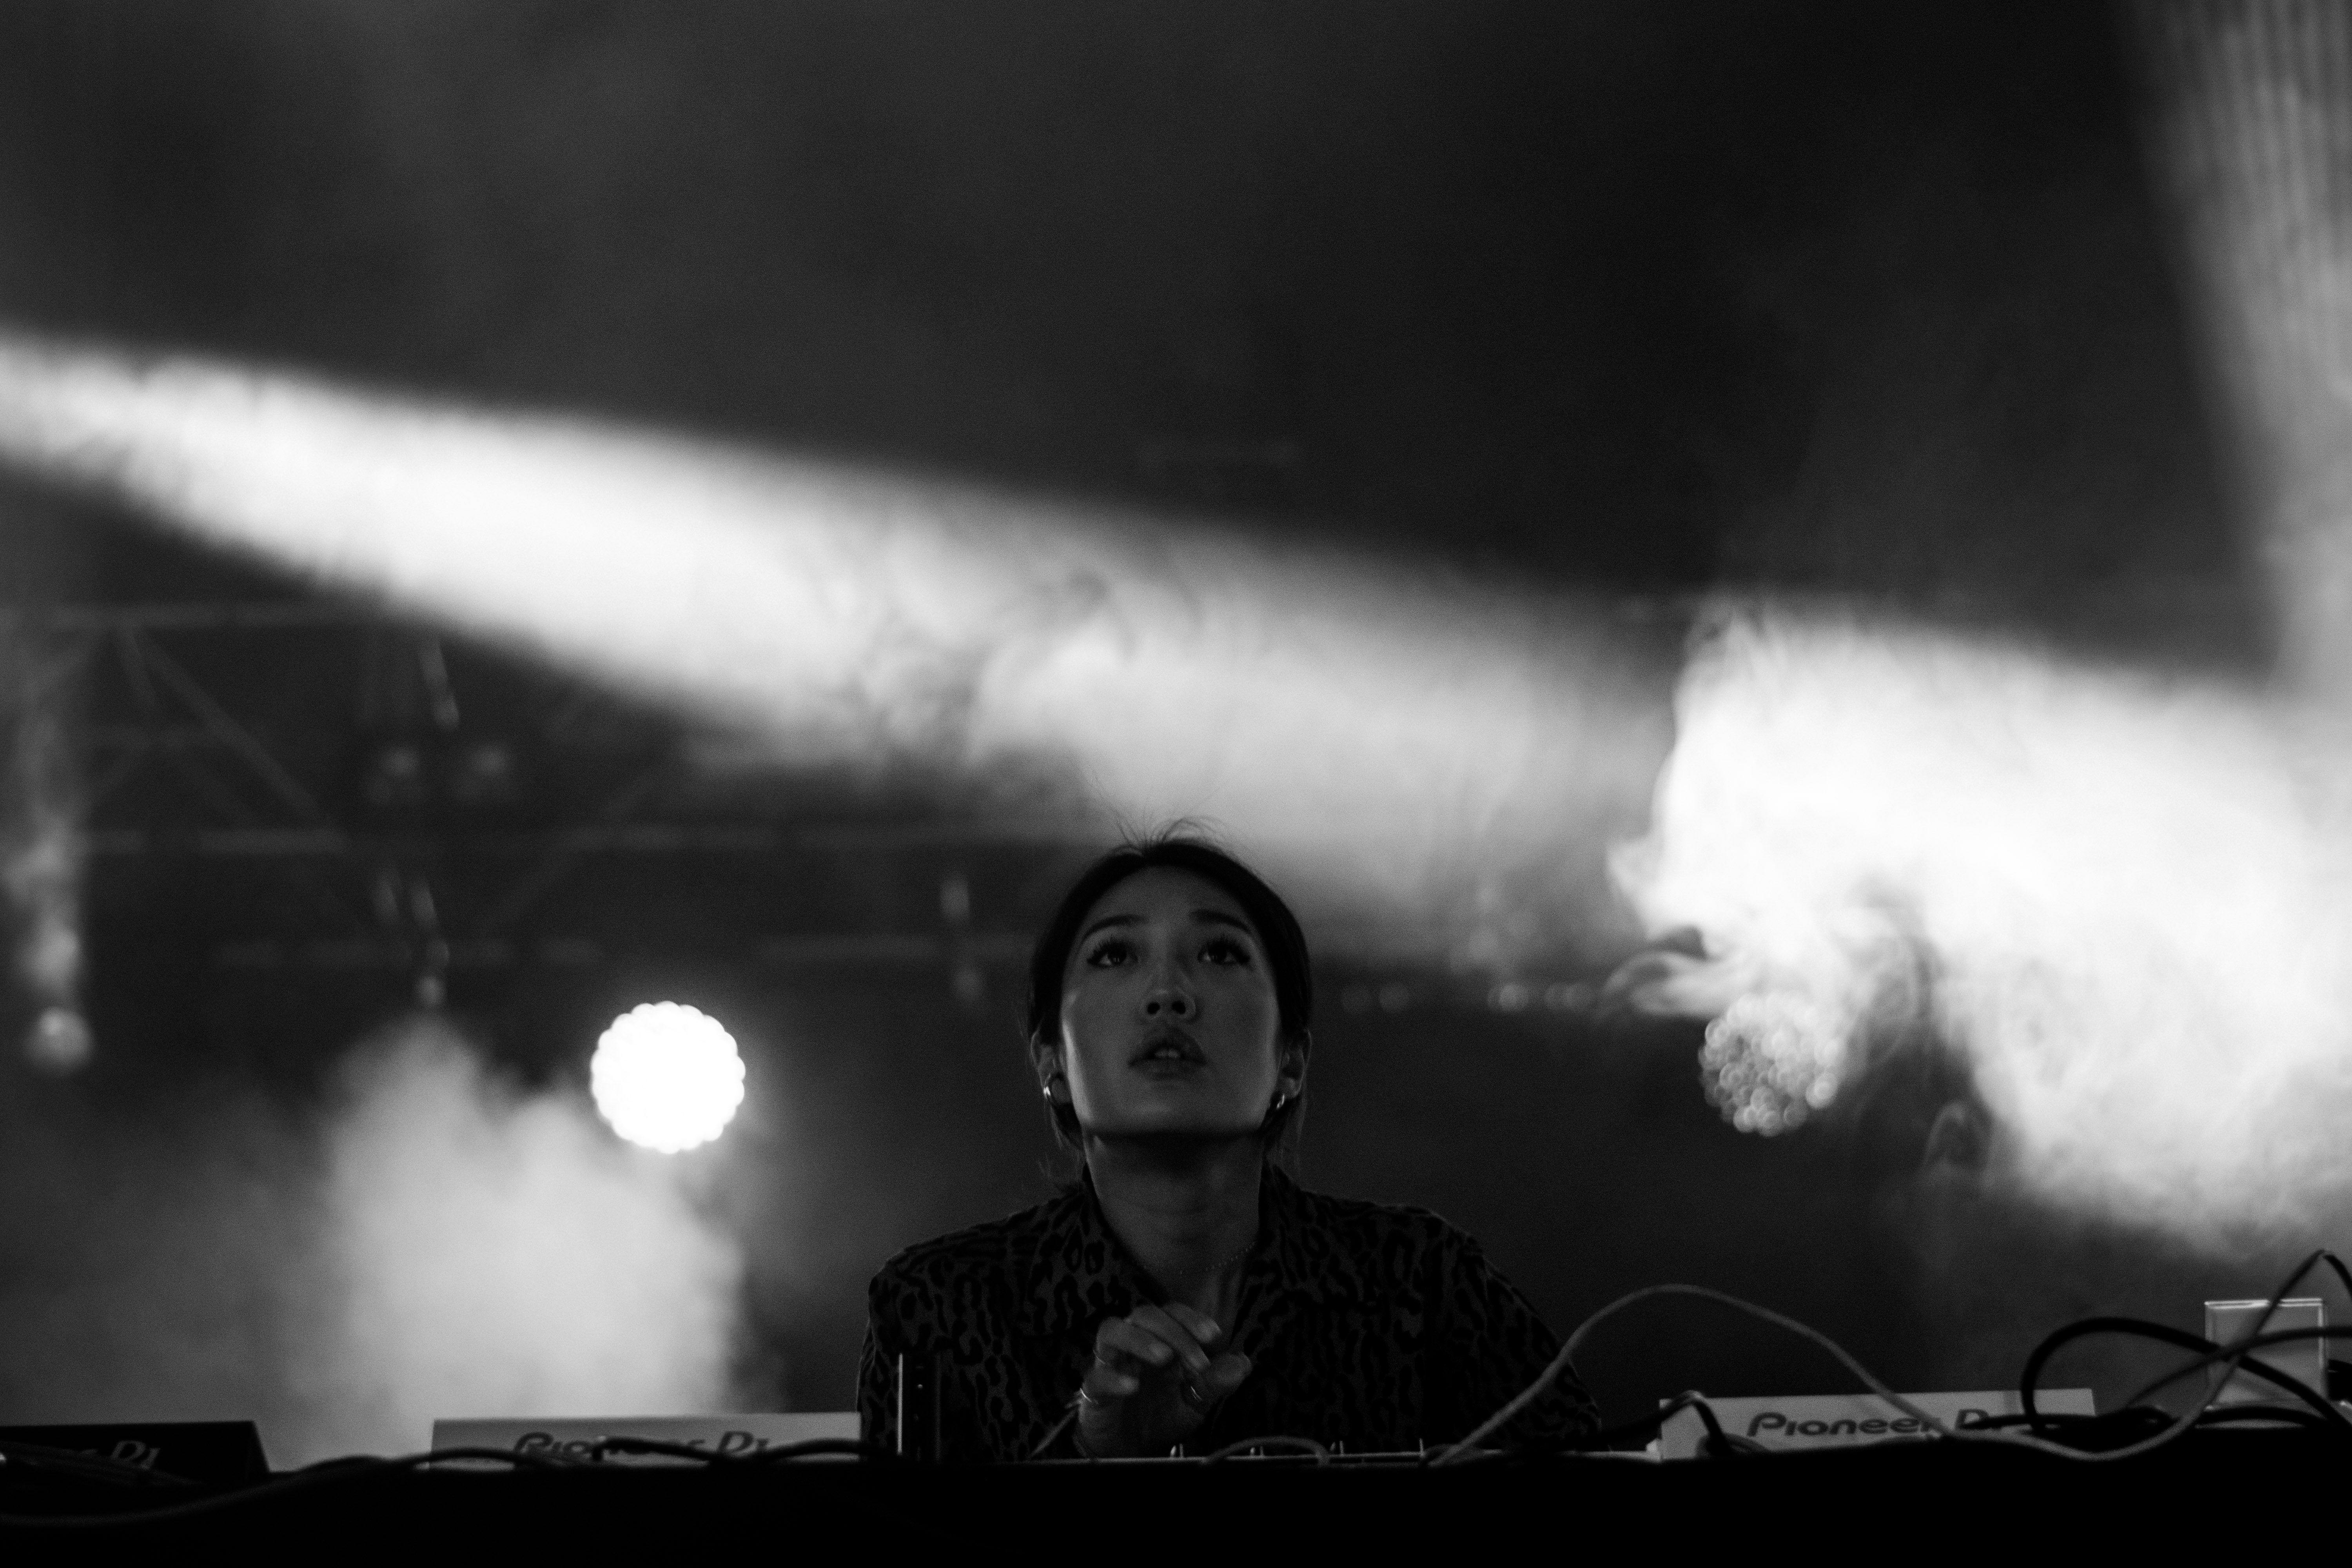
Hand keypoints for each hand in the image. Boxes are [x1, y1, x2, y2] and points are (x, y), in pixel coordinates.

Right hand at [1074, 1303, 1251, 1456]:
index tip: (1213, 1335)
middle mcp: (1133, 1346)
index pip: (1171, 1312)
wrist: (1129, 1451)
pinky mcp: (1093, 1390)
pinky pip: (1097, 1376)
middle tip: (1197, 1361)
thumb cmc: (1159, 1418)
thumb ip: (1215, 1383)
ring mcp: (1110, 1364)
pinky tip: (1132, 1387)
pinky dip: (1113, 1378)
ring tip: (1164, 1358)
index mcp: (1159, 1341)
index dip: (1191, 1318)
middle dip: (1174, 1332)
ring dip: (1140, 1339)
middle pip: (1144, 1315)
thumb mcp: (1194, 1403)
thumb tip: (1243, 1362)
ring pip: (1112, 1331)